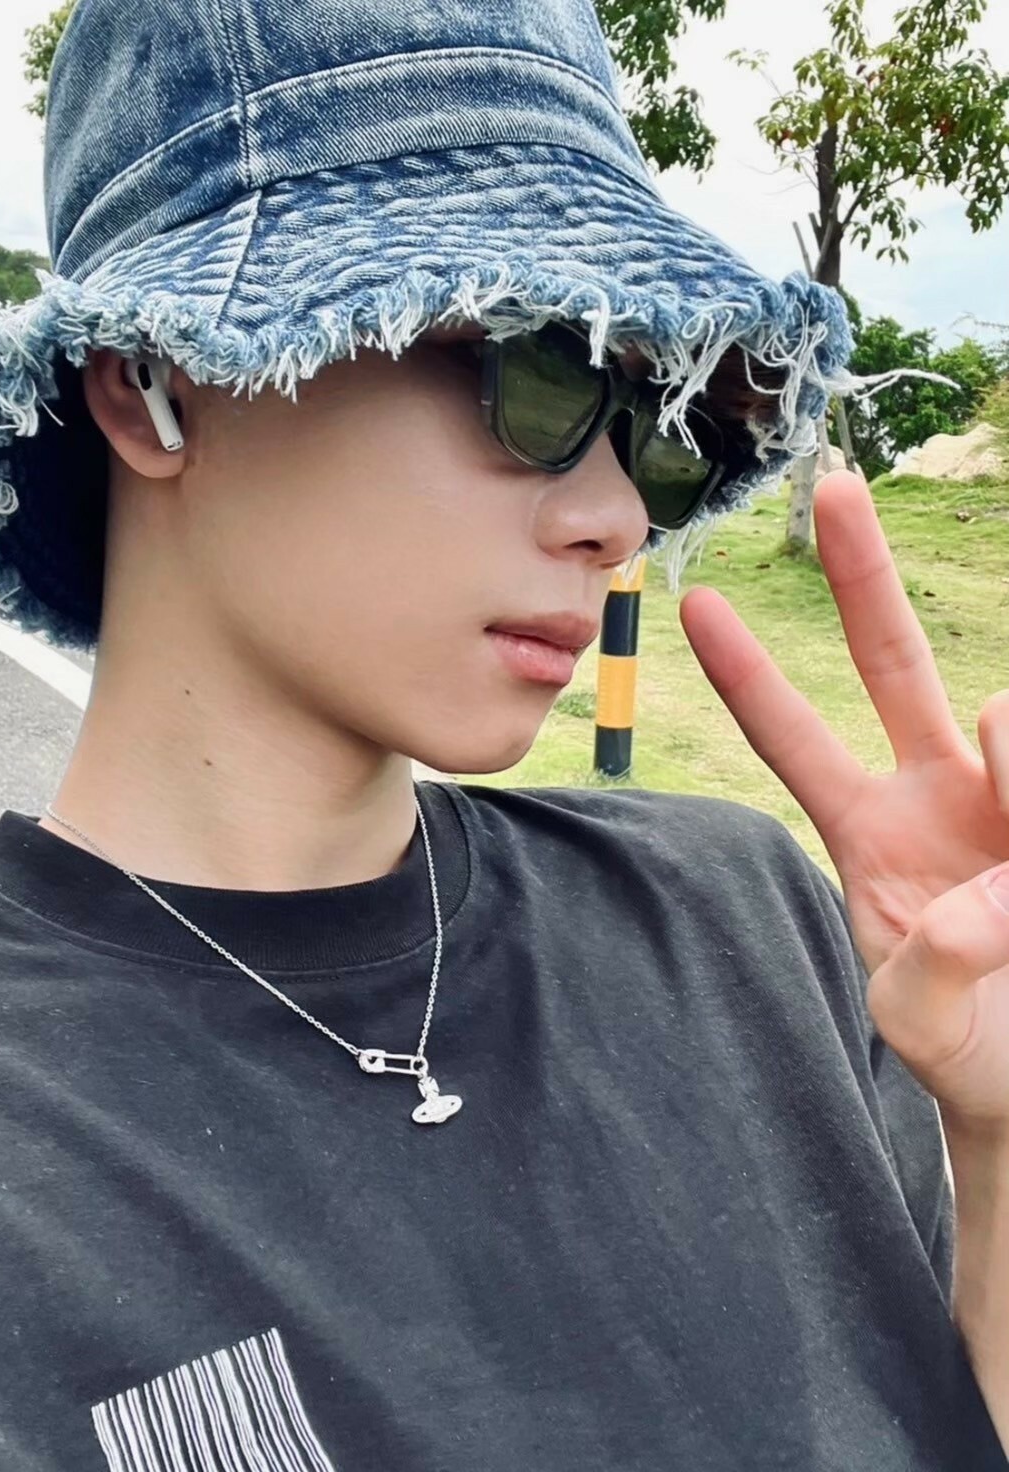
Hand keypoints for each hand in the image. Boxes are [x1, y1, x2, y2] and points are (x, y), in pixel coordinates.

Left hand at [678, 470, 1008, 1137]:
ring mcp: (1004, 795)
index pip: (795, 738)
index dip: (749, 675)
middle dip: (861, 577)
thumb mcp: (917, 1021)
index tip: (695, 603)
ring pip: (1005, 721)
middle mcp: (937, 791)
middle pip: (895, 661)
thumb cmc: (967, 1048)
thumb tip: (984, 894)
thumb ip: (932, 967)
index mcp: (869, 831)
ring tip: (1002, 889)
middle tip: (832, 487)